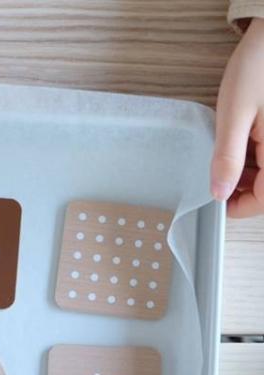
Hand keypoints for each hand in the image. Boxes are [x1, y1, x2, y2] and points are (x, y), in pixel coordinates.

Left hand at [211, 18, 263, 216]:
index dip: (241, 207)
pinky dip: (255, 158)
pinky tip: (241, 145)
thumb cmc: (258, 67)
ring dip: (249, 174)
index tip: (217, 204)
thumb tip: (219, 194)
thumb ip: (228, 158)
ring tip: (226, 159)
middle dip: (243, 189)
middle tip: (216, 179)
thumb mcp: (235, 115)